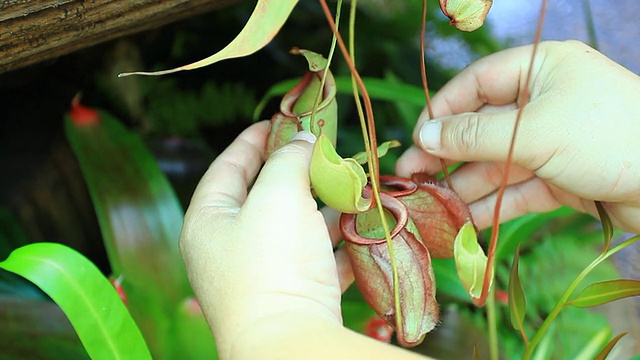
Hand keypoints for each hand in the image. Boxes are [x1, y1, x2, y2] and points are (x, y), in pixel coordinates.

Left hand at [179, 122, 352, 358]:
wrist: (290, 343)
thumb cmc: (271, 263)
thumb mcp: (276, 196)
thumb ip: (288, 159)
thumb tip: (303, 140)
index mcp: (209, 221)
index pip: (226, 167)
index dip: (252, 140)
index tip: (277, 121)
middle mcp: (229, 249)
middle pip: (262, 197)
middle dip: (296, 172)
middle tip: (322, 150)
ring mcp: (261, 275)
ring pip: (294, 229)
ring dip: (323, 207)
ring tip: (350, 185)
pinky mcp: (292, 295)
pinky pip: (315, 260)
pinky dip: (336, 243)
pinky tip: (361, 229)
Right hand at [397, 40, 639, 233]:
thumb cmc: (606, 138)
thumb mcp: (532, 131)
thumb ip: (473, 136)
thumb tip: (423, 135)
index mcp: (541, 69)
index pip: (477, 84)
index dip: (442, 111)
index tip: (416, 138)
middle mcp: (545, 101)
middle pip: (483, 127)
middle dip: (448, 154)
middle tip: (412, 176)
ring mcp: (554, 140)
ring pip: (498, 162)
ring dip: (466, 185)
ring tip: (434, 206)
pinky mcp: (564, 176)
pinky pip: (519, 188)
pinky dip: (494, 203)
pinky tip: (467, 221)